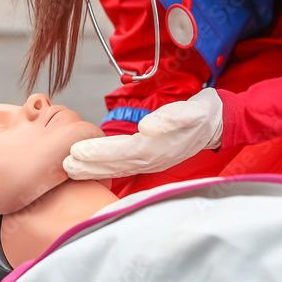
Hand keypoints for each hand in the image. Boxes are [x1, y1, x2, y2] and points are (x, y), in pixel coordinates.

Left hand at [62, 88, 223, 178]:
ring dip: (94, 169)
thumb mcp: (191, 111)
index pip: (122, 152)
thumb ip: (171, 118)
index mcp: (159, 147)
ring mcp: (152, 161)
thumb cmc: (202, 115)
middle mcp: (153, 158)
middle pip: (115, 164)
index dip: (98, 153)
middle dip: (89, 166)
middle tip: (64, 165)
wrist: (218, 122)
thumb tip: (147, 127)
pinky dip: (106, 167)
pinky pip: (124, 165)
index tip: (76, 152)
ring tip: (70, 169)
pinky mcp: (151, 158)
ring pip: (118, 168)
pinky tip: (92, 168)